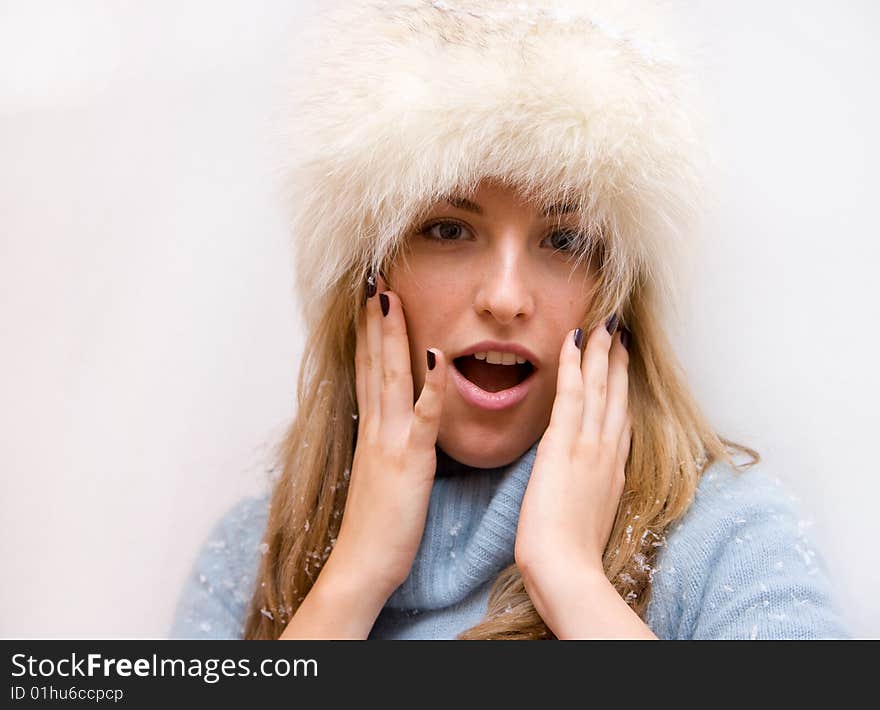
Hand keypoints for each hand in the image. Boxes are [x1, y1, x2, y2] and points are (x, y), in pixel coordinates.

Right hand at [330, 272, 448, 599]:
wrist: (363, 564)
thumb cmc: (379, 525)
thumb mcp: (382, 476)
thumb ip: (388, 445)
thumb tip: (392, 427)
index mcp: (373, 430)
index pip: (366, 370)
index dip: (366, 332)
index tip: (368, 299)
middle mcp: (376, 427)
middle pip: (371, 361)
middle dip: (372, 319)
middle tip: (372, 279)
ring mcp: (391, 440)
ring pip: (389, 376)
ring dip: (390, 334)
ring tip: (388, 296)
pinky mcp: (411, 459)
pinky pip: (423, 416)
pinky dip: (431, 385)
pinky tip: (440, 356)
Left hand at [514, 319, 631, 592]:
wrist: (567, 569)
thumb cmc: (574, 554)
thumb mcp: (592, 517)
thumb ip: (594, 491)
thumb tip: (591, 481)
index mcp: (613, 469)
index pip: (620, 417)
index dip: (623, 387)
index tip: (623, 362)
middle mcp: (607, 451)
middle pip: (616, 395)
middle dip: (616, 359)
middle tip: (617, 329)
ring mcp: (588, 445)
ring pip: (598, 386)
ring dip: (599, 351)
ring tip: (601, 323)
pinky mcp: (564, 445)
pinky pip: (571, 394)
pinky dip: (572, 365)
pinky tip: (572, 340)